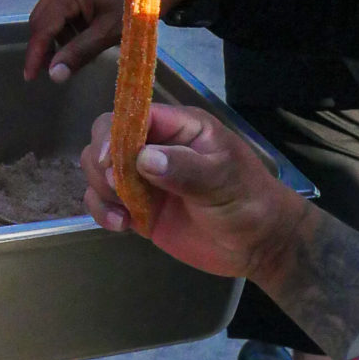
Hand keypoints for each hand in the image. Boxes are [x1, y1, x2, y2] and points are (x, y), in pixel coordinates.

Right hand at [24, 0, 121, 80]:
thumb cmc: (138, 4)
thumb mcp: (109, 32)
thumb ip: (79, 53)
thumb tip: (54, 75)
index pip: (42, 25)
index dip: (35, 53)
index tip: (30, 77)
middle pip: (42, 17)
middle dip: (45, 45)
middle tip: (54, 69)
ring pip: (51, 11)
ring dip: (59, 34)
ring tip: (79, 50)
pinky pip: (63, 3)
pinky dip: (69, 22)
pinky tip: (85, 33)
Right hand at [81, 101, 308, 279]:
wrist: (259, 246)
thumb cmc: (248, 201)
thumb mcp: (222, 180)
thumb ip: (184, 168)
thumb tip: (142, 158)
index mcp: (179, 127)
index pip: (133, 114)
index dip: (114, 133)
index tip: (109, 160)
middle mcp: (156, 146)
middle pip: (107, 138)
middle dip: (102, 163)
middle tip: (118, 189)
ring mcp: (144, 178)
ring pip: (99, 169)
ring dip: (100, 189)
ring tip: (122, 214)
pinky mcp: (138, 207)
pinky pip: (104, 201)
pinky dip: (103, 211)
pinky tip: (121, 226)